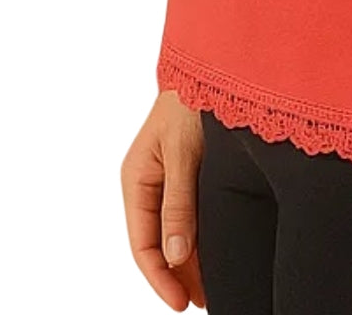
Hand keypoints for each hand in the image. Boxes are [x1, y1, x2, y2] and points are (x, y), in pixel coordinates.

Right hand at [120, 89, 206, 309]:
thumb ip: (179, 204)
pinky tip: (216, 252)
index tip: (184, 303)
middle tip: (204, 303)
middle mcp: (147, 182)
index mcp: (135, 179)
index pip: (142, 245)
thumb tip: (175, 255)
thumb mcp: (184, 154)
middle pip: (158, 243)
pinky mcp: (187, 169)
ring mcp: (166, 176)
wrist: (213, 61)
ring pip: (174, 231)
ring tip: (213, 288)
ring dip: (190, 260)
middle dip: (178, 276)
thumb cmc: (191, 100)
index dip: (162, 278)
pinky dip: (200, 235)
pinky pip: (188, 213)